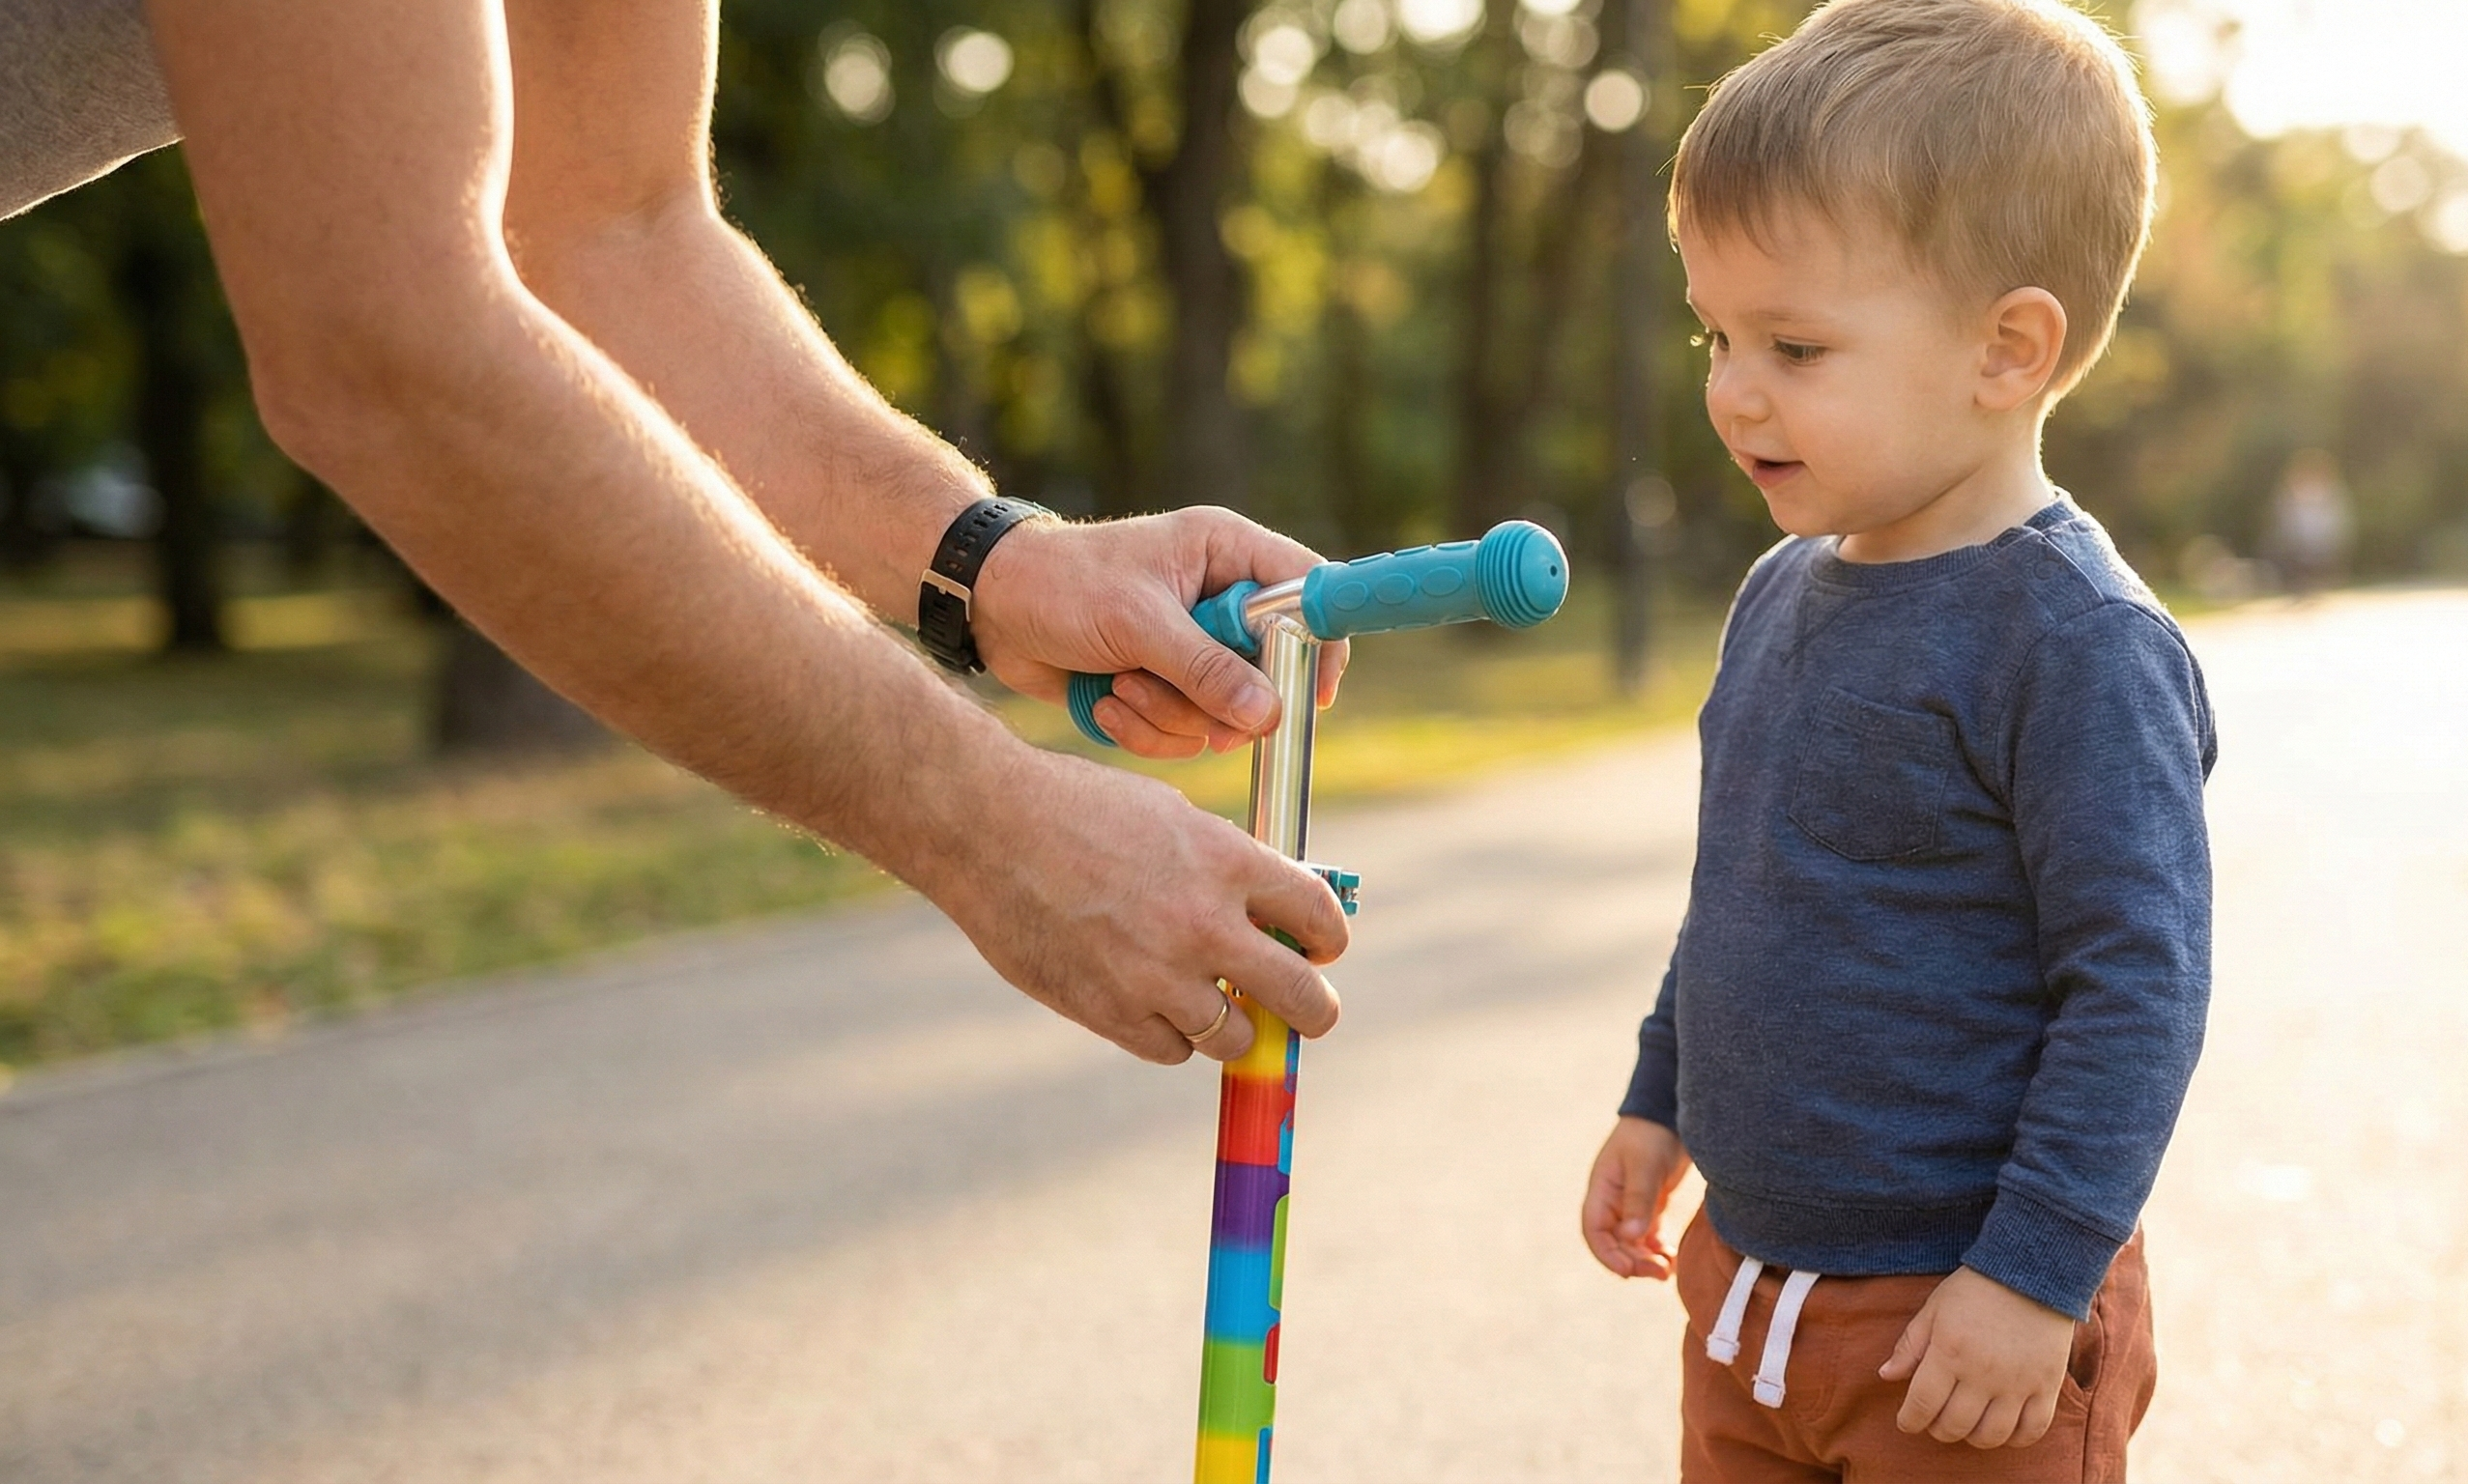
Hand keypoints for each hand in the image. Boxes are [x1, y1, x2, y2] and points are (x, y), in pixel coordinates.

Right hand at [929, 745, 1348, 1062]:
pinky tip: (1158, 1007)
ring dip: (1236, 1025)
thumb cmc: (1076, 807)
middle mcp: (1204, 924)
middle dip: (1314, 1009)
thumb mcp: (1169, 814)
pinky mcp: (1110, 1012)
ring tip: (1221, 1009)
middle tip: (1310, 1012)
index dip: (1328, 938)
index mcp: (1227, 861)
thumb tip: (1264, 908)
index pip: (1319, 915)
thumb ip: (1223, 864)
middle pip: (1301, 997)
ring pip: (1235, 1036)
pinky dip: (1173, 1035)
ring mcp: (1157, 976)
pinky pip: (1172, 1050)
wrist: (987, 827)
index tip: (1321, 949)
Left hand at [969, 507, 1349, 758]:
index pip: (1307, 591)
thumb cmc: (1061, 585)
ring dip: (1167, 715)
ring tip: (1120, 684)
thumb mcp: (1136, 622)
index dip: (1320, 643)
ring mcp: (1192, 648)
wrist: (991, 608)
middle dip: (1215, 699)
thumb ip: (1204, 669)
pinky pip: (1184, 733)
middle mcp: (1218, 600)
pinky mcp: (1164, 687)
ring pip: (1222, 713)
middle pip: (1268, 672)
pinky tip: (1105, 699)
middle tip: (1176, 693)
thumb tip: (1268, 715)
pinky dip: (1142, 729)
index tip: (1313, 694)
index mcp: (1226, 553)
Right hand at [1580, 1117, 1691, 1277]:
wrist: (1669, 1115)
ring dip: (1645, 1260)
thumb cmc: (1651, 1136)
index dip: (1607, 1254)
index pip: (1594, 1231)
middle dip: (1633, 1261)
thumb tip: (1630, 1237)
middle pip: (1614, 1243)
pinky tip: (1672, 1258)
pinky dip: (1657, 1251)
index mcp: (1602, 1191)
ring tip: (1666, 1270)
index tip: (1627, 1271)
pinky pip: (1648, 1237)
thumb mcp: (1644, 1166)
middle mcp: (1613, 1202)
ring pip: (1632, 1244)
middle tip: (1658, 1273)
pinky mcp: (1650, 1206)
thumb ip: (1638, 1200)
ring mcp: (1631, 1205)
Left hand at [1880, 1267, 2075, 1448]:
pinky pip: (2033, 1430)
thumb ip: (1910, 1346)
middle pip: (1954, 1425)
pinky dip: (2016, 1439)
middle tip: (1935, 1421)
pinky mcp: (2047, 1385)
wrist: (2032, 1272)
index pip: (1922, 1404)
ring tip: (1967, 1425)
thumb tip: (1886, 1376)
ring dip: (1973, 1437)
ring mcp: (2017, 1382)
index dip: (1909, 1420)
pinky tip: (2003, 1429)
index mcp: (1949, 1352)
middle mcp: (1982, 1373)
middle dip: (1937, 1429)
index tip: (1906, 1422)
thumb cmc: (1976, 1289)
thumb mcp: (1934, 1309)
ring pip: (1991, 1435)